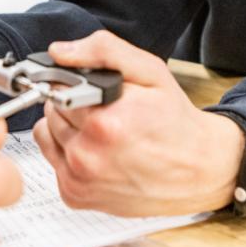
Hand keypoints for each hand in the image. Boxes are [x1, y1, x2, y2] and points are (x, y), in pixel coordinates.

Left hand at [33, 31, 245, 216]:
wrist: (198, 170)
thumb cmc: (175, 122)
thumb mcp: (150, 71)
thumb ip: (103, 51)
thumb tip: (60, 51)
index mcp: (104, 122)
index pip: (58, 86)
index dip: (76, 82)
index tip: (92, 89)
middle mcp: (87, 156)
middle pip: (51, 109)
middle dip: (73, 104)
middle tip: (105, 110)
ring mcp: (79, 180)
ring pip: (47, 133)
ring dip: (67, 128)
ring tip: (101, 131)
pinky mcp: (75, 196)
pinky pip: (52, 159)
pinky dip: (68, 152)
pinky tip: (98, 151)